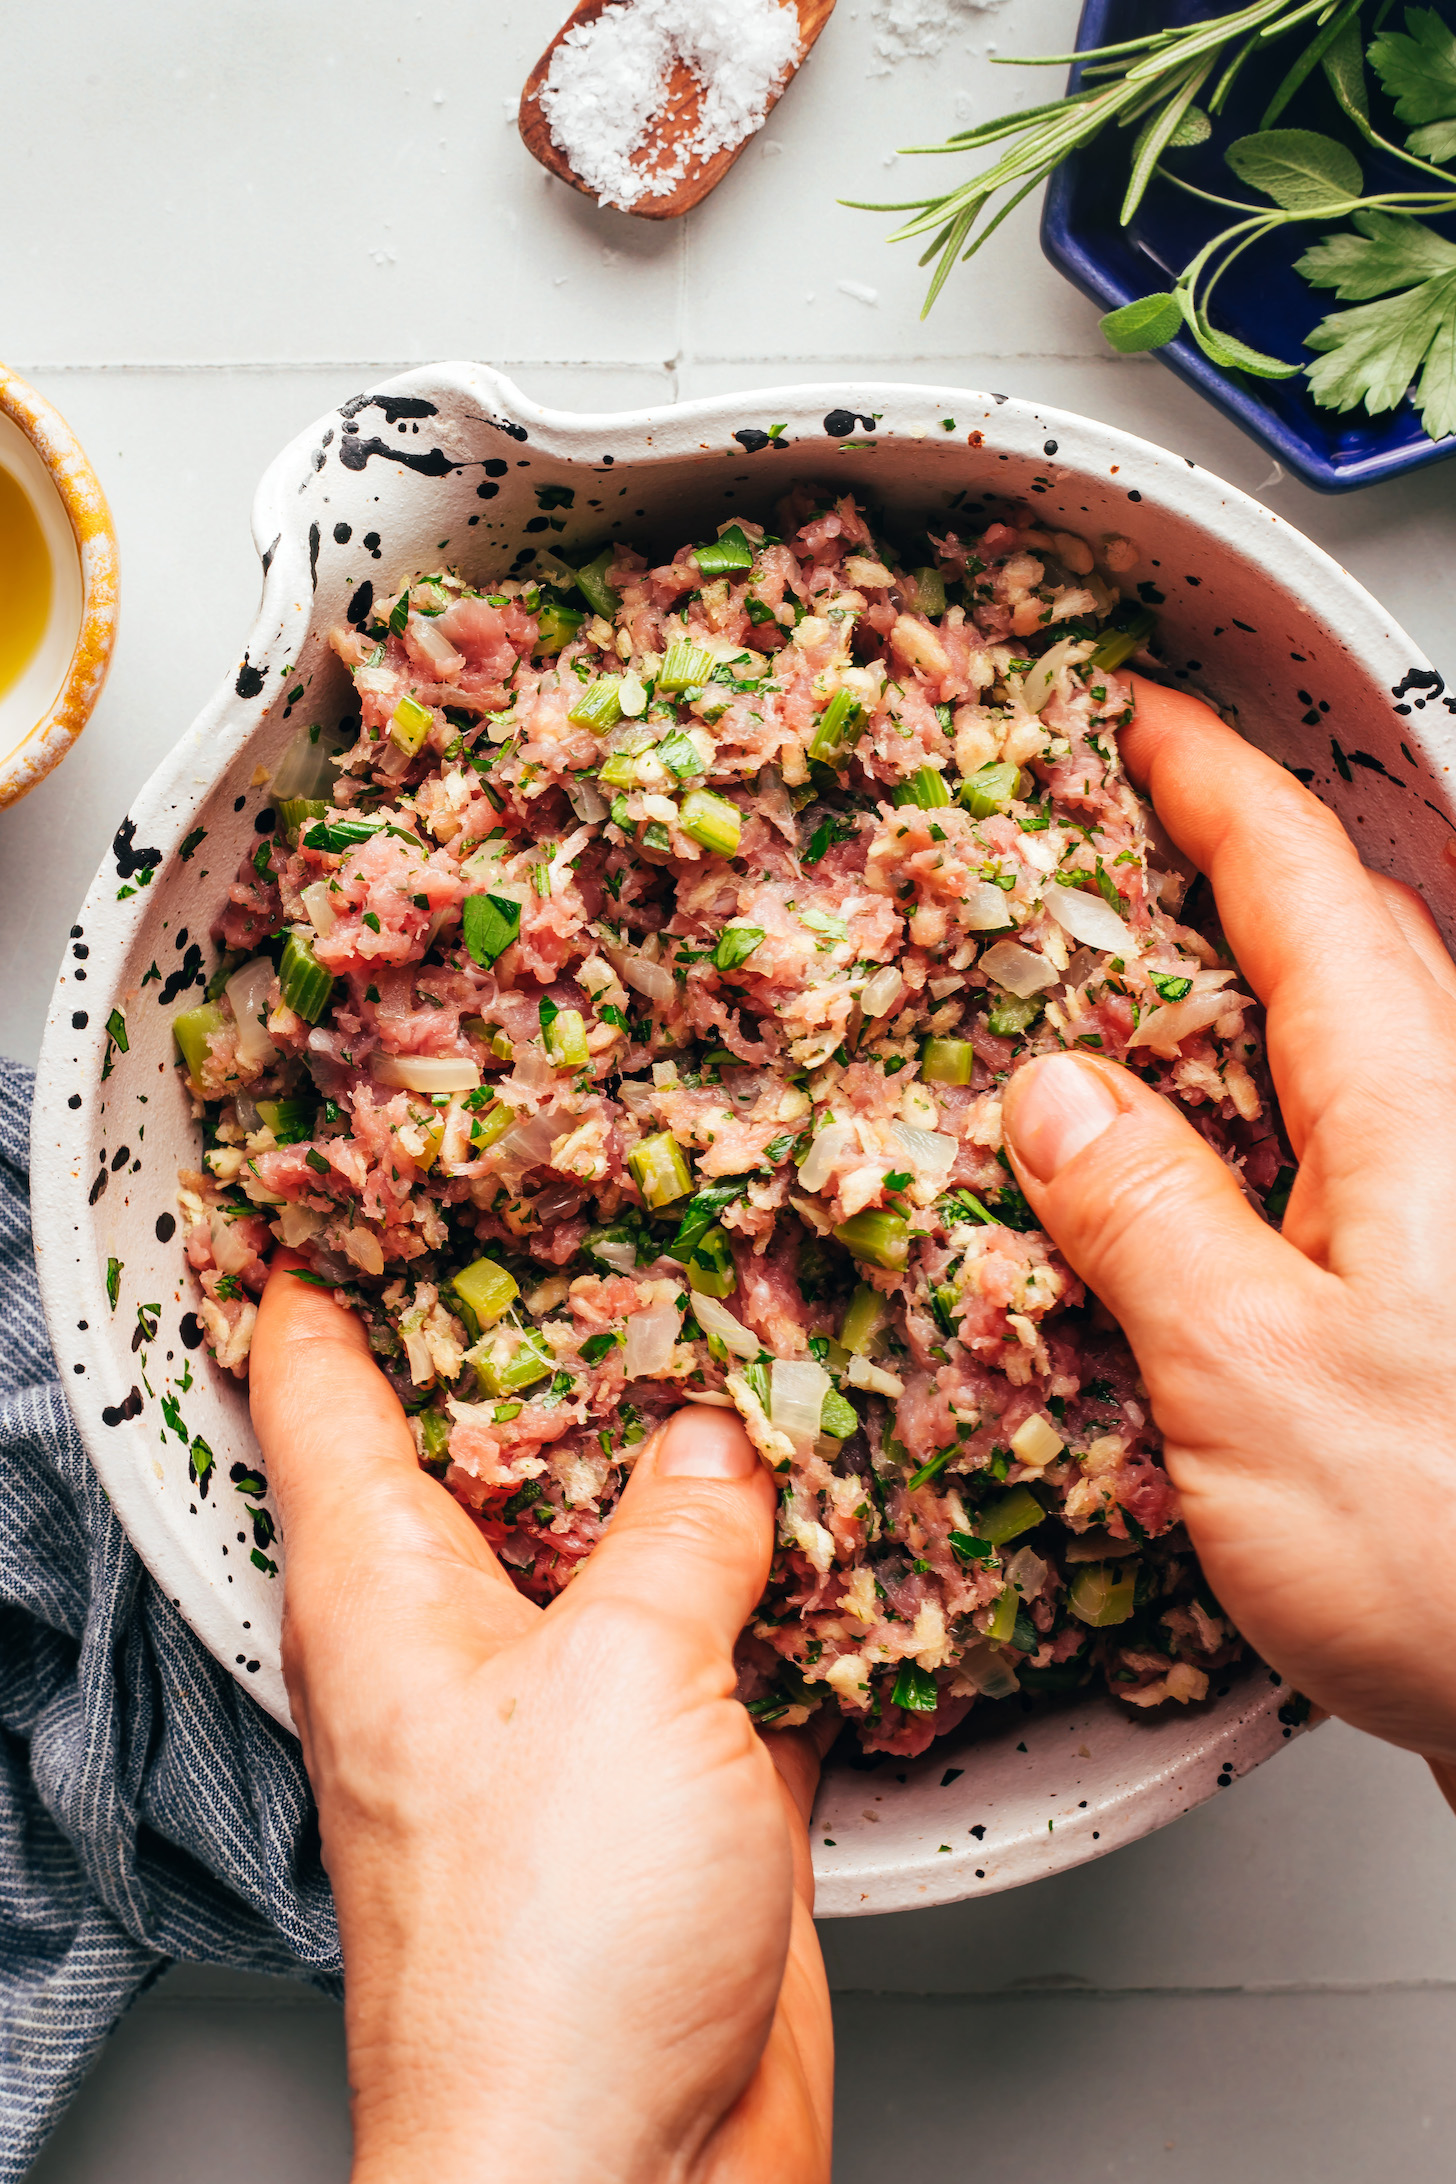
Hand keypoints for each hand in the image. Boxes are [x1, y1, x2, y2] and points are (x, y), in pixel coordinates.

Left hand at [249, 1264, 832, 2183]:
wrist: (623, 2178)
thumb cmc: (545, 1957)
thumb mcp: (619, 1679)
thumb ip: (679, 1534)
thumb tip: (718, 1440)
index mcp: (385, 1593)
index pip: (316, 1390)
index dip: (323, 1275)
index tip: (350, 1184)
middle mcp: (464, 1642)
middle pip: (490, 1445)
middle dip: (553, 1337)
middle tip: (614, 1217)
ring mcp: (571, 1714)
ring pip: (624, 1538)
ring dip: (686, 1460)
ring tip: (755, 1339)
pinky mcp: (671, 1786)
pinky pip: (725, 1643)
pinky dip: (778, 1582)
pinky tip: (848, 1520)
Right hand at [1001, 676, 1455, 1764]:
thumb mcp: (1246, 1375)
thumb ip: (1141, 1214)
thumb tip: (1054, 1092)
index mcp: (1413, 1115)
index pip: (1304, 891)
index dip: (1213, 787)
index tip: (1139, 719)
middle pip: (1358, 940)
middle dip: (1247, 855)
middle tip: (1141, 822)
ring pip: (1367, 1039)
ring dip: (1263, 976)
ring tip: (1151, 976)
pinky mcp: (1455, 1300)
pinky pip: (1363, 1142)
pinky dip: (1277, 1102)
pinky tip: (1218, 1167)